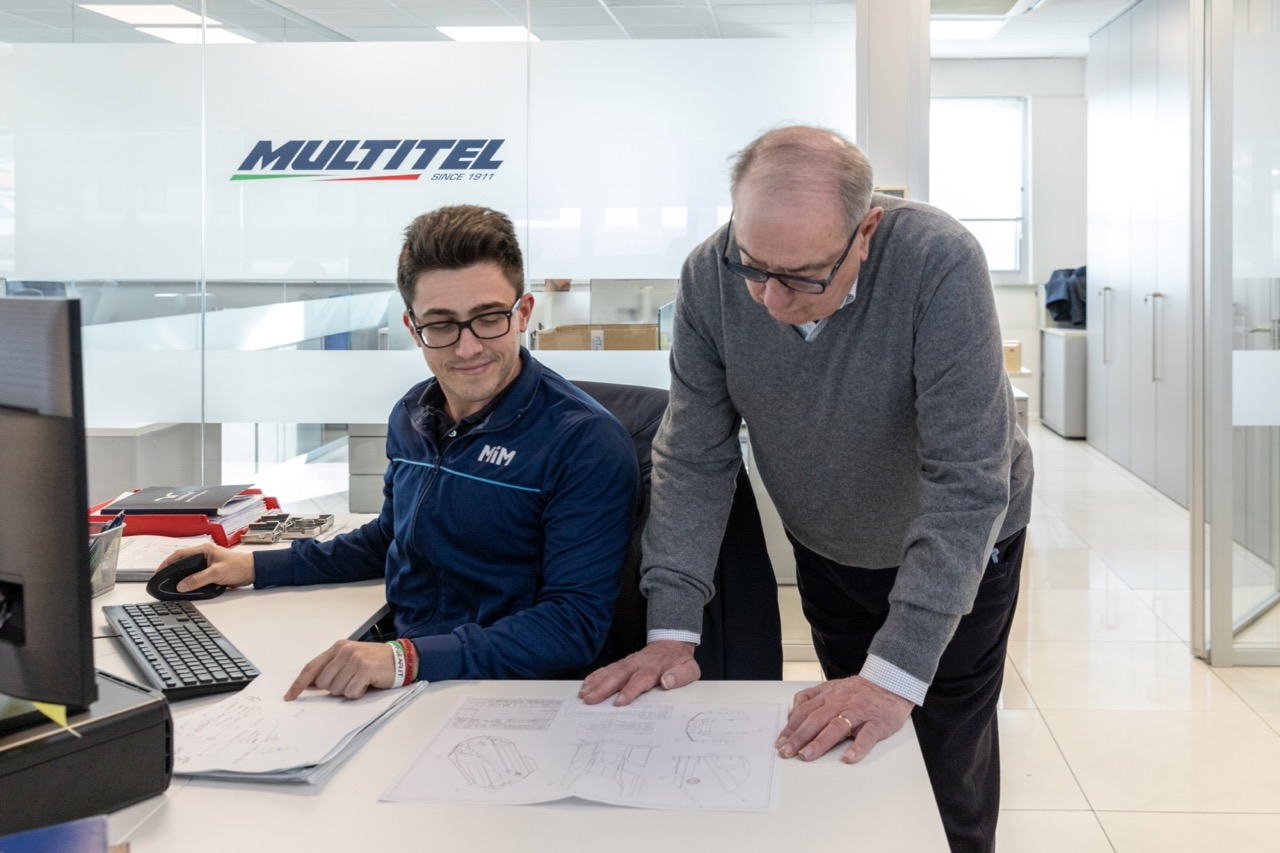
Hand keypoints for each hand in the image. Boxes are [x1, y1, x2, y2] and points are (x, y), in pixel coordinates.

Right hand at [156, 544, 254, 591]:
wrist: (253, 571)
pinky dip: (189, 580)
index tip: (159, 572)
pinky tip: (185, 587)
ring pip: (188, 569)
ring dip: (180, 576)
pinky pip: (195, 575)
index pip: (179, 554)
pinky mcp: (210, 571)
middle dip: (171, 570)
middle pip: (182, 562)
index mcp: (204, 550)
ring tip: (171, 585)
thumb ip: (198, 579)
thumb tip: (182, 585)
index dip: (167, 563)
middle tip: (162, 580)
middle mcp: (203, 555)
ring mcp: (206, 563)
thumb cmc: (239, 566)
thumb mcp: (217, 573)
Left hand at [284, 640, 395, 700]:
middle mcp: (345, 651)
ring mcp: (355, 659)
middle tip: (350, 681)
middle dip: (334, 688)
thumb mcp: (351, 658)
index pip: (312, 667)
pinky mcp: (364, 669)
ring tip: (361, 681)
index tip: (290, 696)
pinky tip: (367, 683)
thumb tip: (309, 684)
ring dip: (348, 690)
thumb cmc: (375, 661)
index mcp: (338, 647)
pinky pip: (351, 692)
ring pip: (336, 689)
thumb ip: (331, 668)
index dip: (299, 683)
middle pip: (323, 682)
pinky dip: (358, 693)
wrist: (401, 659)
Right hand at [578, 640, 699, 705]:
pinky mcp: (623, 663)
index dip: (629, 691)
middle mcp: (637, 664)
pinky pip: (607, 669)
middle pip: (618, 677)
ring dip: (595, 683)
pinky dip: (595, 676)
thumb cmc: (679, 661)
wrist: (672, 644)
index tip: (619, 702)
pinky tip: (585, 684)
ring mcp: (628, 663)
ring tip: (583, 694)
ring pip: (609, 672)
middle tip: (590, 699)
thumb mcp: (689, 669)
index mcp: (653, 668)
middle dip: (603, 688)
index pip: (639, 681)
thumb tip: (667, 681)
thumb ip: (679, 676)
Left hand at [775, 675, 913, 763]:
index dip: (791, 727)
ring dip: (820, 742)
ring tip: (807, 755)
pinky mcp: (876, 723)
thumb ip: (811, 698)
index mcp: (828, 697)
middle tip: (787, 751)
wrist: (890, 683)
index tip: (780, 742)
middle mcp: (840, 704)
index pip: (804, 712)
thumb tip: (792, 713)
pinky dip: (858, 747)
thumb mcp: (831, 687)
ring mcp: (858, 713)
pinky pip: (866, 736)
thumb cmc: (860, 691)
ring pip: (836, 727)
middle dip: (799, 737)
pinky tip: (849, 758)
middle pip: (816, 720)